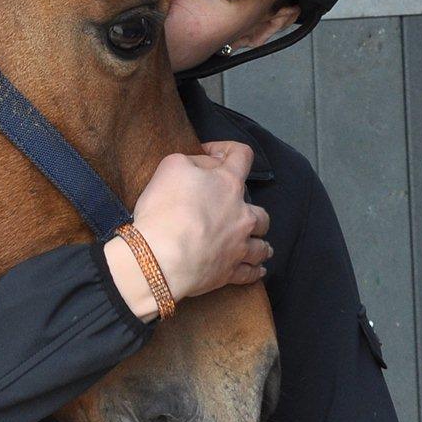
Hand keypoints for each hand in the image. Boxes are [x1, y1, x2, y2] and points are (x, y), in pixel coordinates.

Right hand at [105, 141, 271, 318]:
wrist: (160, 256)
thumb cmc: (164, 208)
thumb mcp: (172, 165)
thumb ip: (195, 161)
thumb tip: (209, 165)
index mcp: (228, 184)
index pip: (242, 155)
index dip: (228, 149)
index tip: (212, 155)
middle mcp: (242, 215)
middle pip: (260, 212)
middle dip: (250, 210)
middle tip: (236, 214)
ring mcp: (239, 246)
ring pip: (262, 245)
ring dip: (261, 243)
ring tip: (259, 245)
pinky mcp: (230, 272)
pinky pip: (251, 273)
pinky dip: (255, 270)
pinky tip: (257, 270)